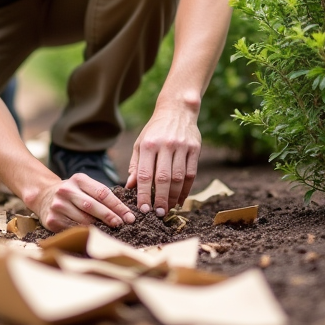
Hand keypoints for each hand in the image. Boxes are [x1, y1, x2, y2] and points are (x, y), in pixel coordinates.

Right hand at [29, 173, 135, 232]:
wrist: (43, 196)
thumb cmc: (72, 193)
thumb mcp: (84, 186)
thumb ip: (100, 195)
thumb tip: (124, 213)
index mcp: (78, 179)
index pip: (102, 192)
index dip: (118, 206)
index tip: (129, 216)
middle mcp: (66, 191)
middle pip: (93, 206)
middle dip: (110, 216)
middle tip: (122, 224)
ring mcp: (58, 206)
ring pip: (84, 220)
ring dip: (100, 227)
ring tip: (112, 231)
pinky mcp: (52, 220)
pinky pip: (74, 229)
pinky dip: (86, 233)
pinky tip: (95, 235)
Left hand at [126, 100, 201, 215]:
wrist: (177, 110)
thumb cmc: (154, 130)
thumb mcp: (140, 143)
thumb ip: (135, 165)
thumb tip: (130, 187)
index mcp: (148, 144)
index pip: (145, 174)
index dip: (144, 194)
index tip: (143, 209)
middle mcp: (165, 145)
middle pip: (163, 178)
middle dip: (160, 199)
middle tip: (158, 214)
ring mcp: (182, 147)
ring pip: (179, 178)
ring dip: (174, 197)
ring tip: (169, 208)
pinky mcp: (195, 149)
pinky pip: (191, 174)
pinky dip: (186, 189)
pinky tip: (180, 199)